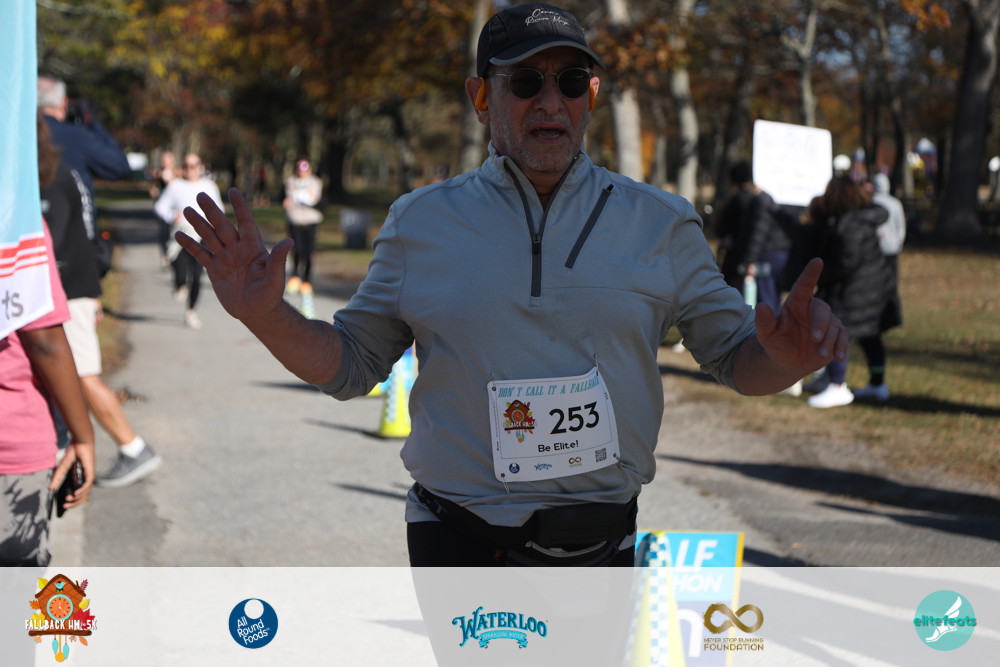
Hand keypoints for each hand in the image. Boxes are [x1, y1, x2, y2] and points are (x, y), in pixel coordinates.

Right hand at [49, 442, 95, 509]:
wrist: (80, 443)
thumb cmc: (73, 453)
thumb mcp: (62, 468)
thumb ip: (57, 477)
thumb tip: (50, 488)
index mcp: (80, 479)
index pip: (79, 494)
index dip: (73, 501)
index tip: (63, 506)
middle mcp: (86, 479)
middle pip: (83, 496)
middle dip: (74, 503)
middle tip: (65, 506)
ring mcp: (89, 476)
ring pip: (86, 492)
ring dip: (77, 498)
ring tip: (68, 501)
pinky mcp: (91, 472)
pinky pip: (87, 484)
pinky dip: (82, 490)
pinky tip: (75, 494)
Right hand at [176, 188, 292, 323]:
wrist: (256, 312)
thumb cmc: (270, 294)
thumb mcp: (275, 278)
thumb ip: (278, 260)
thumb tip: (289, 241)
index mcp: (253, 248)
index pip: (246, 223)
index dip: (240, 208)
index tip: (233, 191)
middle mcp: (238, 249)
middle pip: (223, 227)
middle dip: (212, 212)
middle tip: (201, 195)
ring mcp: (225, 258)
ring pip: (210, 237)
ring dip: (199, 224)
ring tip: (186, 211)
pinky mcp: (215, 269)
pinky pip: (201, 254)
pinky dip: (190, 245)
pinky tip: (180, 235)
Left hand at [753, 258, 847, 372]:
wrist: (788, 361)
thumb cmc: (776, 343)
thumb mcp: (766, 334)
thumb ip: (764, 321)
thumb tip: (760, 306)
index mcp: (796, 304)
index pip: (804, 286)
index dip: (810, 273)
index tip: (817, 261)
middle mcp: (812, 310)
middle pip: (822, 310)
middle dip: (820, 324)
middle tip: (814, 339)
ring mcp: (826, 322)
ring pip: (833, 327)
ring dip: (828, 341)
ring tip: (820, 354)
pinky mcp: (836, 335)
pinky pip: (843, 337)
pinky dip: (842, 346)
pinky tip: (838, 357)